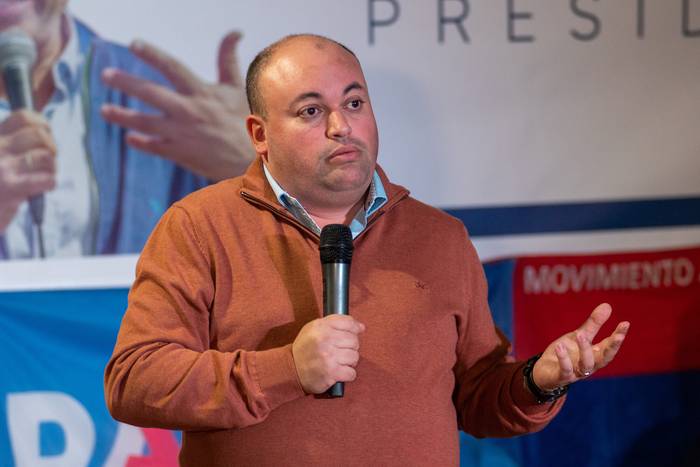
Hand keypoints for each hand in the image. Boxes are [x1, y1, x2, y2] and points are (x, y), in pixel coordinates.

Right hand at [0, 110, 55, 231]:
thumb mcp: (0, 156)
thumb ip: (12, 142)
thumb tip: (44, 131)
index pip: (24, 117)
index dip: (42, 125)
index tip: (45, 137)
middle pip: (40, 135)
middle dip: (50, 149)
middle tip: (45, 163)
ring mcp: (2, 167)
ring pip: (46, 156)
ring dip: (51, 167)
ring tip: (42, 176)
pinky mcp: (10, 189)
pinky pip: (47, 178)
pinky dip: (49, 183)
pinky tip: (41, 188)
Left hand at [100, 31, 253, 181]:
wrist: (252, 158)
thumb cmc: (246, 119)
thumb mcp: (238, 87)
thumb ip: (228, 59)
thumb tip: (235, 32)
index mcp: (201, 92)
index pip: (173, 68)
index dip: (153, 55)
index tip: (134, 44)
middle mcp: (188, 111)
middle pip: (150, 93)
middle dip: (126, 83)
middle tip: (105, 75)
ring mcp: (182, 134)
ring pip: (145, 122)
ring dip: (122, 116)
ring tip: (104, 110)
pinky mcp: (181, 153)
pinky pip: (154, 146)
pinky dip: (140, 142)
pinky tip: (129, 137)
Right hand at [292, 315, 365, 393]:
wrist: (291, 369)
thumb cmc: (306, 348)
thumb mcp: (314, 328)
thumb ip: (335, 323)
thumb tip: (361, 327)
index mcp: (321, 326)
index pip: (348, 322)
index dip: (355, 328)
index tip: (355, 332)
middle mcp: (325, 340)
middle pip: (354, 341)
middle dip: (351, 347)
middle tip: (342, 350)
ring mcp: (328, 357)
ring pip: (354, 357)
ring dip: (350, 361)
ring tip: (340, 362)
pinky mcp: (331, 373)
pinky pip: (351, 373)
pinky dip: (348, 374)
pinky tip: (340, 372)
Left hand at [532, 303, 629, 390]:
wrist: (544, 372)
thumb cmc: (566, 354)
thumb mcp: (578, 336)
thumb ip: (593, 324)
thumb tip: (608, 305)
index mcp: (595, 355)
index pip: (609, 346)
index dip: (618, 336)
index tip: (626, 323)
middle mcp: (589, 366)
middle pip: (605, 358)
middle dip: (612, 347)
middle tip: (619, 335)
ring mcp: (576, 373)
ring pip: (586, 364)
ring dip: (585, 349)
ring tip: (580, 334)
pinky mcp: (561, 377)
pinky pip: (565, 370)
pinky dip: (564, 359)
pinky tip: (560, 346)